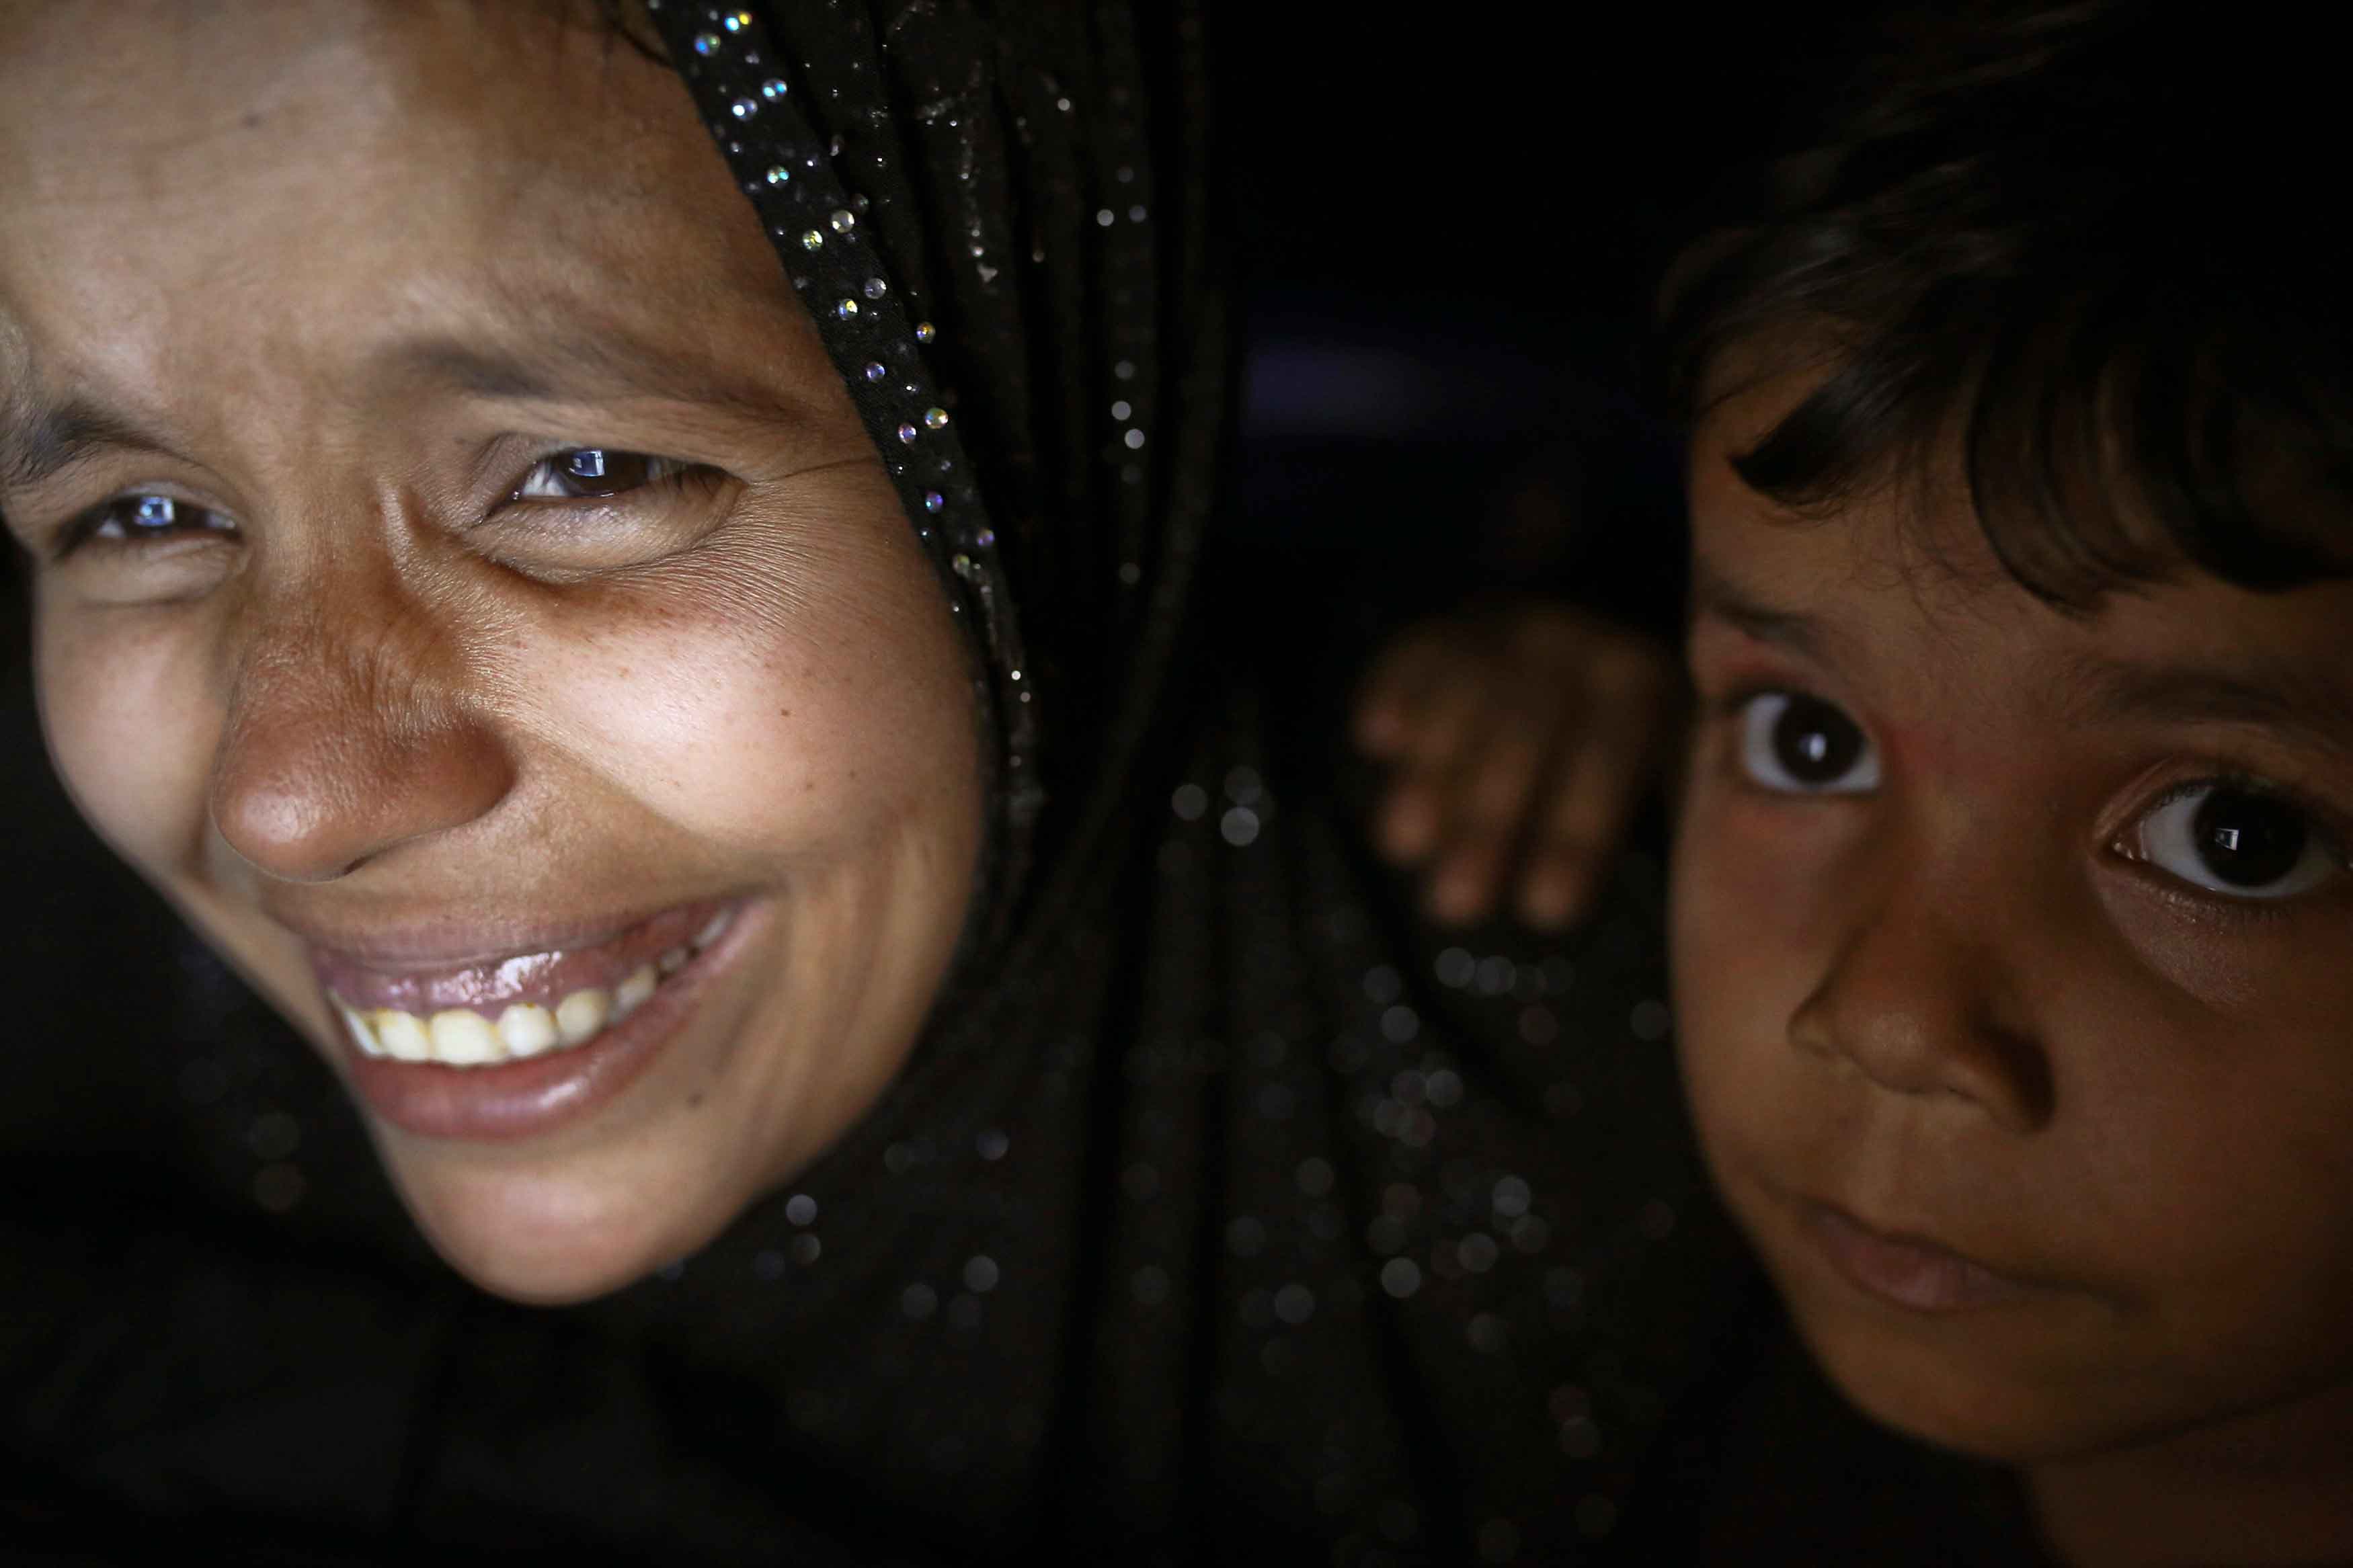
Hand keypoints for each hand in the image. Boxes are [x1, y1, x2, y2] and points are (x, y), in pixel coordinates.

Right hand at [1353, 601, 1683, 929]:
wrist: (1571, 663)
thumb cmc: (1618, 765)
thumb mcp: (1668, 779)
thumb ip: (1673, 817)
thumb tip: (1689, 903)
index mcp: (1645, 683)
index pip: (1613, 753)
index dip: (1577, 835)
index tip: (1546, 911)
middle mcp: (1574, 640)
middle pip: (1526, 726)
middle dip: (1490, 820)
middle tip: (1455, 904)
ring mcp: (1501, 626)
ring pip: (1462, 693)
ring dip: (1431, 773)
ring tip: (1404, 846)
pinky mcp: (1439, 630)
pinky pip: (1412, 655)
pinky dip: (1394, 693)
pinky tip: (1379, 742)